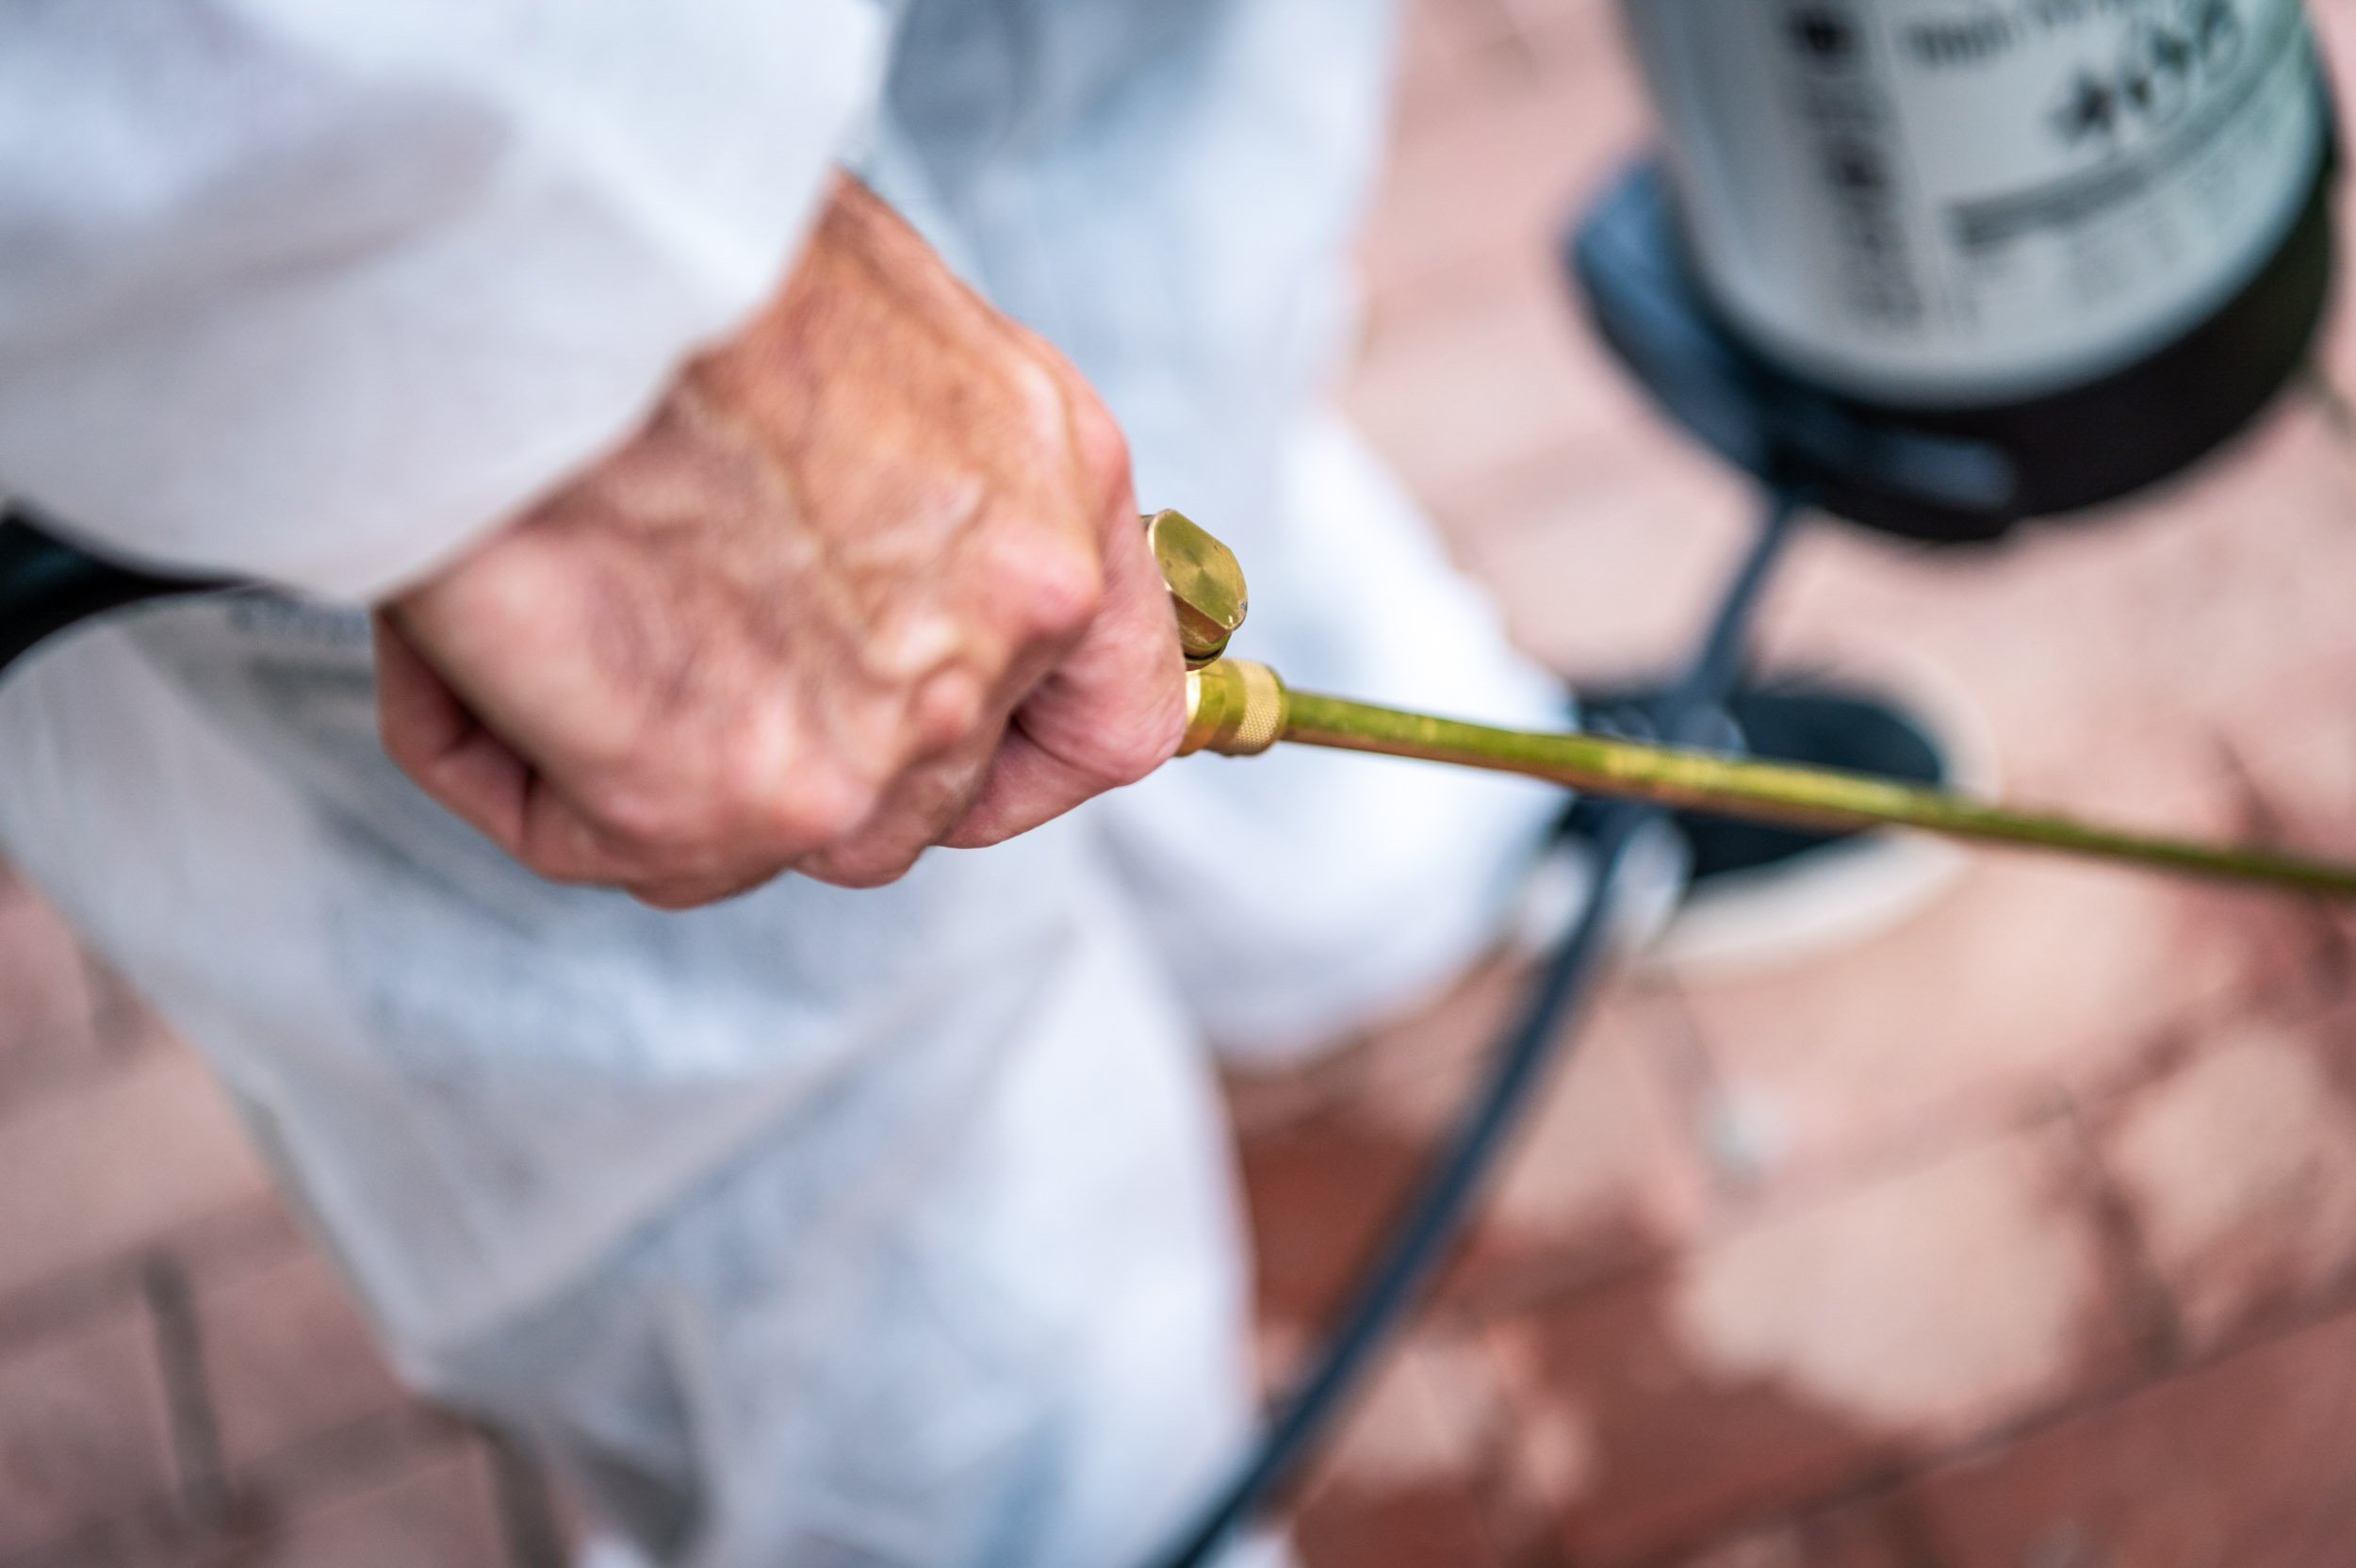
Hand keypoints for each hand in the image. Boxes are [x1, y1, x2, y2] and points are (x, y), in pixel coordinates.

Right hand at [373, 175, 1185, 907]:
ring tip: (528, 609)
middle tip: (648, 633)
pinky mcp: (731, 796)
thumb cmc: (675, 223)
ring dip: (633, 762)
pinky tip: (456, 643)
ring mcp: (885, 732)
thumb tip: (859, 554)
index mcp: (1061, 490)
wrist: (548, 214)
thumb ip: (926, 474)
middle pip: (909, 801)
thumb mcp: (886, 318)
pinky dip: (508, 762)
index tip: (946, 757)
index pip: (1114, 720)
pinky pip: (597, 837)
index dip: (1019, 759)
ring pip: (757, 835)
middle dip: (779, 746)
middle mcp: (1008, 623)